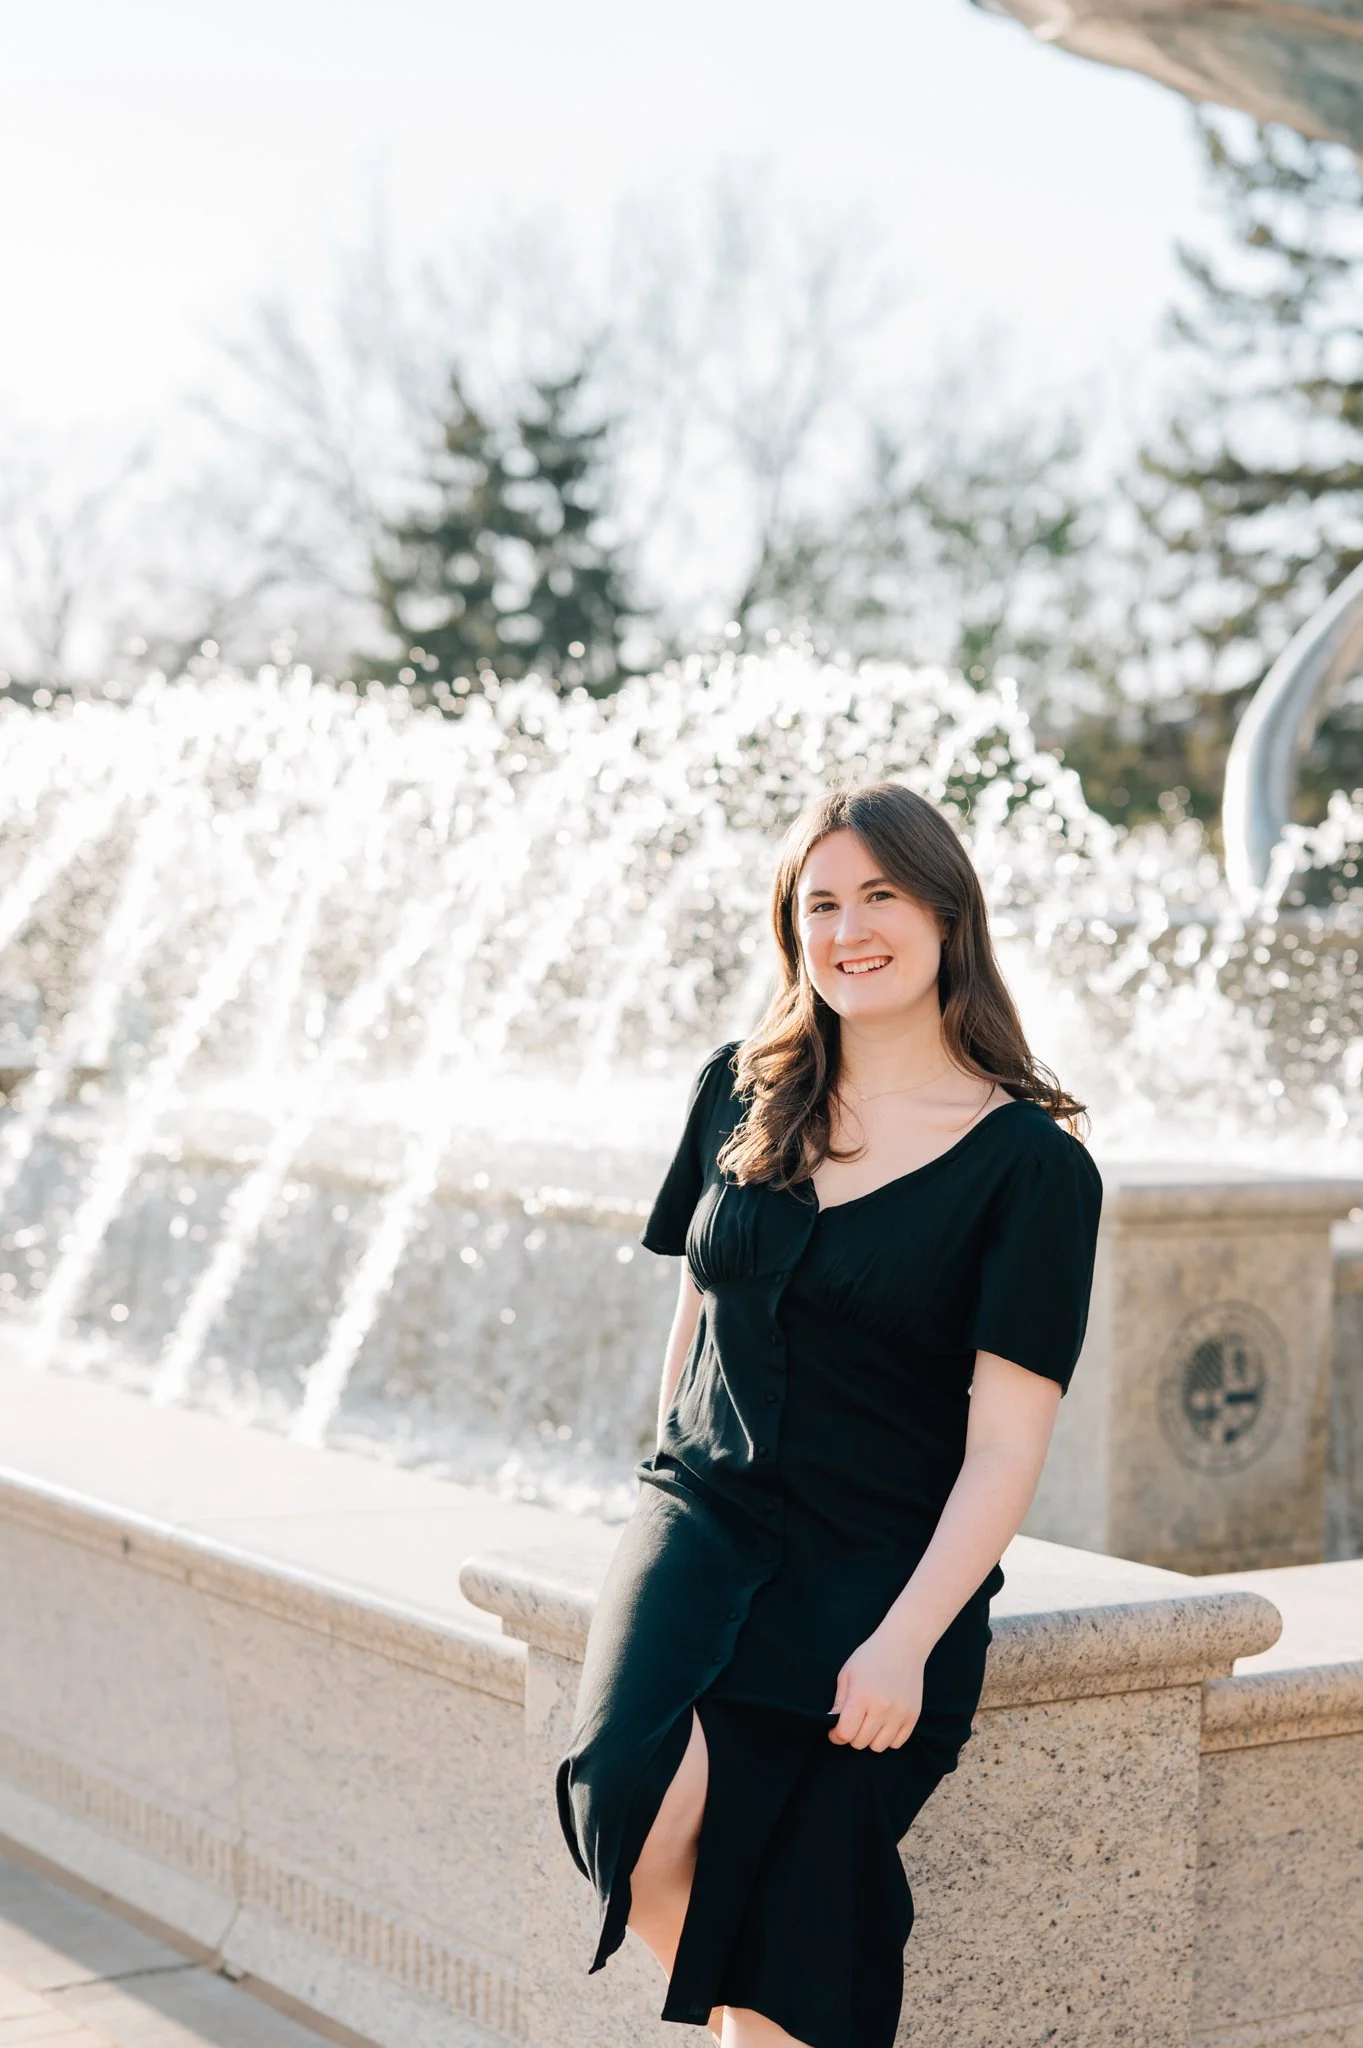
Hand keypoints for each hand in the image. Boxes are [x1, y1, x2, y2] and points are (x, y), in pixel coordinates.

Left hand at [828, 1626, 925, 1749]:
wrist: (903, 1645)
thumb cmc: (870, 1657)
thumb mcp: (847, 1674)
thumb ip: (839, 1703)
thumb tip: (833, 1725)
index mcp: (862, 1695)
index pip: (845, 1733)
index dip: (836, 1736)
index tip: (835, 1730)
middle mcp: (882, 1707)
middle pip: (861, 1742)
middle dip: (852, 1736)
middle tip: (852, 1722)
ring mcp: (900, 1713)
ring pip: (879, 1747)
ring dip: (870, 1739)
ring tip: (868, 1723)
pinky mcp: (913, 1716)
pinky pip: (897, 1743)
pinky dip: (887, 1738)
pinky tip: (883, 1723)